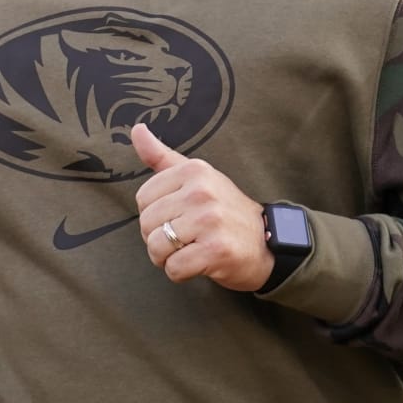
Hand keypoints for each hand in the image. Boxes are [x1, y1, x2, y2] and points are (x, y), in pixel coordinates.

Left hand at [132, 123, 270, 290]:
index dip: (154, 215)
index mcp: (194, 170)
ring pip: (156, 246)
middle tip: (185, 238)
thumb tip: (137, 129)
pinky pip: (174, 268)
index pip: (143, 198)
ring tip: (189, 251)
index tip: (178, 217)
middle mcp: (202, 192)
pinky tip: (198, 264)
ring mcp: (210, 220)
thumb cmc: (224, 210)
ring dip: (167, 258)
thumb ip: (162, 156)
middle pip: (147, 224)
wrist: (266, 243)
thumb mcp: (197, 177)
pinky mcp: (216, 250)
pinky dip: (180, 273)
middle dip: (158, 239)